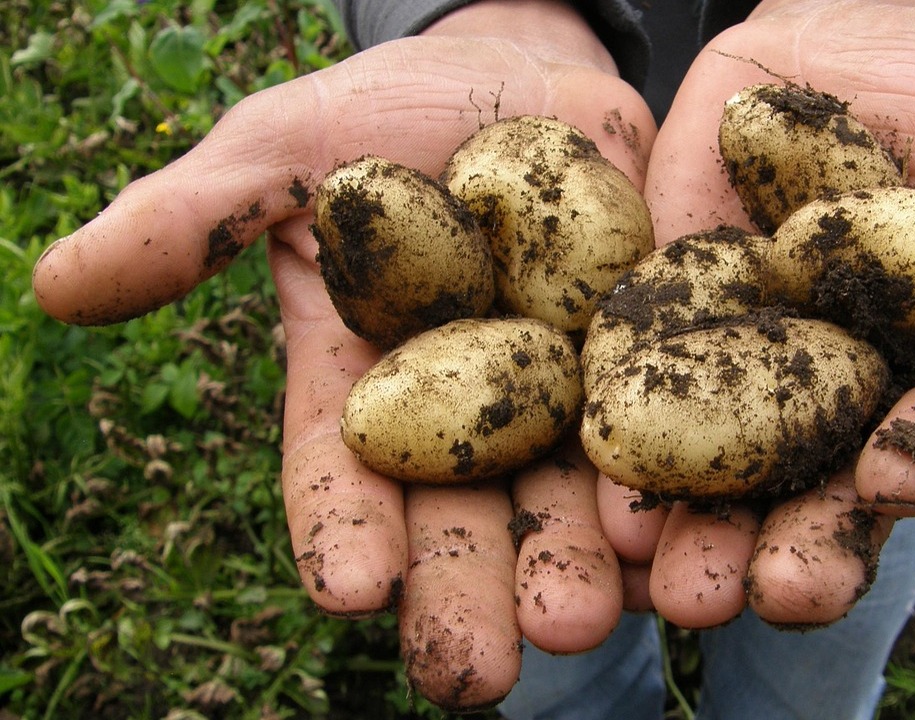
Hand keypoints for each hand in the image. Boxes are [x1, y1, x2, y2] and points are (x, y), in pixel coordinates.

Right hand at [31, 0, 653, 708]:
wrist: (519, 75)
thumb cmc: (385, 117)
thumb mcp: (283, 150)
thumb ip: (192, 220)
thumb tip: (56, 284)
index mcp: (370, 389)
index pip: (344, 475)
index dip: (343, 531)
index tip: (350, 591)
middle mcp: (468, 417)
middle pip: (464, 519)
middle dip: (470, 592)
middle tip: (480, 671)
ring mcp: (566, 396)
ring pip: (572, 501)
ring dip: (582, 569)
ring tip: (590, 623)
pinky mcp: (653, 362)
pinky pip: (671, 432)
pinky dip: (676, 491)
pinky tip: (685, 547)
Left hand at [602, 0, 914, 628]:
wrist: (838, 38)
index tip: (892, 475)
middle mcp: (835, 395)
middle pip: (822, 489)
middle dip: (803, 546)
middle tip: (774, 593)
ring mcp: (745, 366)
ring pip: (726, 472)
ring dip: (702, 535)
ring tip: (678, 589)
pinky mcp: (665, 322)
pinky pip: (640, 390)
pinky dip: (625, 449)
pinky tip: (604, 501)